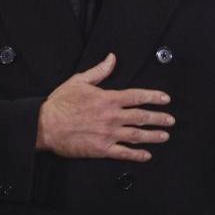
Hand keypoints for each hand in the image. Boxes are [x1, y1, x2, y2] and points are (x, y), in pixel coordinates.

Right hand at [35, 54, 172, 161]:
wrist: (44, 125)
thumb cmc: (60, 103)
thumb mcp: (79, 81)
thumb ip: (99, 71)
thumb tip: (112, 58)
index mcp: (107, 99)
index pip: (137, 96)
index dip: (154, 97)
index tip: (165, 99)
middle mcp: (111, 116)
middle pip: (142, 117)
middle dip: (159, 118)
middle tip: (170, 120)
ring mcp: (108, 134)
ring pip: (137, 135)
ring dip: (153, 136)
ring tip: (164, 136)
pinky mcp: (101, 149)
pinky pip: (124, 153)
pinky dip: (137, 155)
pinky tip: (146, 155)